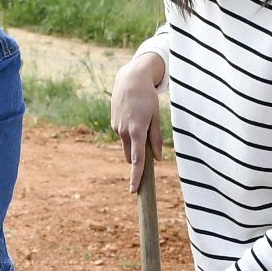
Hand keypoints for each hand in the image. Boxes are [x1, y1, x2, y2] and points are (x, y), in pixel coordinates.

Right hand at [112, 47, 165, 191]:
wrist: (130, 79)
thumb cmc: (147, 98)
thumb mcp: (156, 117)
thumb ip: (156, 139)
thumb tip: (158, 158)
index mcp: (138, 131)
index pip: (137, 160)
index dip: (136, 176)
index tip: (134, 190)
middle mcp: (124, 132)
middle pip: (131, 156)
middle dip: (138, 158)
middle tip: (149, 148)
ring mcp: (117, 128)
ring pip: (127, 146)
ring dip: (134, 144)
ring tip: (142, 122)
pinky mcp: (113, 124)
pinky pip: (123, 136)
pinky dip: (130, 133)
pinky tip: (134, 116)